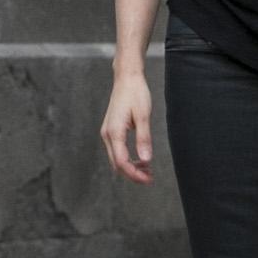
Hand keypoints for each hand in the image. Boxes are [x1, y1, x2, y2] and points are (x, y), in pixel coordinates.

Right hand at [100, 67, 156, 184]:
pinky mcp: (111, 130)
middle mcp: (107, 134)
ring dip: (131, 167)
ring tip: (148, 171)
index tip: (148, 179)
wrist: (127, 78)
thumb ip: (144, 139)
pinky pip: (117, 151)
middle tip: (150, 178)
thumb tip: (146, 159)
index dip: (135, 174)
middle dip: (133, 174)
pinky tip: (141, 160)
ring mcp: (107, 133)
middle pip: (117, 164)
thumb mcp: (143, 116)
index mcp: (114, 132)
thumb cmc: (135, 93)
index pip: (122, 161)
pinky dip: (128, 159)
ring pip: (116, 159)